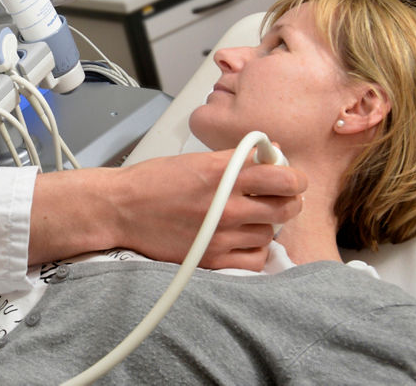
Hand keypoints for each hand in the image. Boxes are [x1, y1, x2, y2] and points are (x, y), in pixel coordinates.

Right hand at [119, 151, 306, 269]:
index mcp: (222, 172)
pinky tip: (243, 239)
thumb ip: (236, 159)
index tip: (290, 178)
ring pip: (271, 232)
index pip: (282, 175)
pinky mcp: (213, 257)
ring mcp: (221, 233)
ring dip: (266, 225)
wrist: (121, 209)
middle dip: (288, 200)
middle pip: (285, 206)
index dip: (294, 177)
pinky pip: (255, 259)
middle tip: (278, 198)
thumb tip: (272, 156)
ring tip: (250, 218)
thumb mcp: (197, 160)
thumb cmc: (153, 182)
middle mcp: (226, 203)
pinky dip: (255, 250)